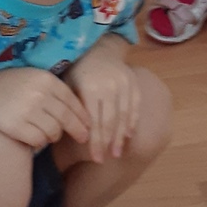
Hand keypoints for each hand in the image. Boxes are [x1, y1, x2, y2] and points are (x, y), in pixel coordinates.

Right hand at [0, 67, 90, 150]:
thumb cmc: (14, 87)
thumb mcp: (36, 79)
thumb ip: (55, 90)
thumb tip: (81, 110)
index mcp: (46, 79)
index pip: (72, 100)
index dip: (83, 115)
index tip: (89, 125)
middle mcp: (39, 94)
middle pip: (66, 118)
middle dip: (78, 130)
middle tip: (83, 138)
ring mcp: (28, 111)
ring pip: (54, 131)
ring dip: (55, 135)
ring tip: (51, 134)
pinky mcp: (17, 126)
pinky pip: (39, 140)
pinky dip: (41, 141)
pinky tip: (37, 137)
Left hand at [64, 45, 139, 162]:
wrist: (97, 48)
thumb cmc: (78, 71)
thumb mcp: (70, 87)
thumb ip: (75, 109)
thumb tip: (77, 136)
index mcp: (91, 89)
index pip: (94, 122)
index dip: (95, 142)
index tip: (95, 158)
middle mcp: (110, 87)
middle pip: (111, 121)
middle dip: (108, 142)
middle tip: (106, 159)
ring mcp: (124, 83)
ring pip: (125, 115)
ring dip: (121, 136)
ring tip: (118, 152)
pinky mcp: (133, 81)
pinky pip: (135, 104)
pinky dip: (133, 120)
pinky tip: (129, 134)